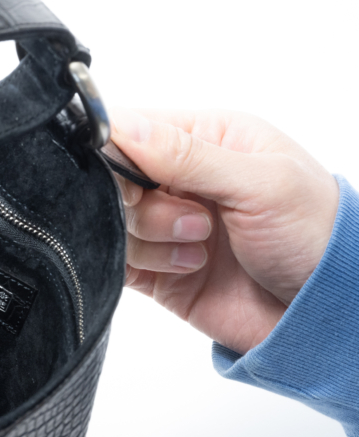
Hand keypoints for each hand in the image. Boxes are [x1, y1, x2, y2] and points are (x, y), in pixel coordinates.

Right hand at [111, 109, 339, 353]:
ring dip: (153, 237)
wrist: (323, 310)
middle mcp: (178, 177)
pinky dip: (146, 264)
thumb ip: (188, 154)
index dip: (116, 150)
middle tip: (190, 216)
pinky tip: (190, 267)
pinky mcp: (153, 266)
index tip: (136, 177)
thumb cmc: (315, 233)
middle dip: (140, 201)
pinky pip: (115, 259)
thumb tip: (123, 126)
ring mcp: (163, 223)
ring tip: (203, 244)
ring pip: (112, 221)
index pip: (130, 128)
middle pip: (111, 178)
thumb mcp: (260, 183)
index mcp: (204, 138)